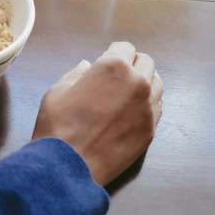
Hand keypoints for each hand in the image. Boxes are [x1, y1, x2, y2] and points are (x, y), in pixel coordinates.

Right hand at [31, 42, 163, 185]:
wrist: (68, 166)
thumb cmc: (58, 127)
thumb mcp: (57, 91)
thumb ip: (76, 74)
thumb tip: (87, 67)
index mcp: (113, 67)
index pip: (124, 47)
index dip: (113, 53)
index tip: (106, 60)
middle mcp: (137, 83)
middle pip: (146, 62)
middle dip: (132, 64)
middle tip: (116, 76)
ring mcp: (148, 108)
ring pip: (157, 83)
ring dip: (144, 82)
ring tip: (126, 92)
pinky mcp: (151, 129)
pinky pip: (157, 107)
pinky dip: (147, 103)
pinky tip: (131, 110)